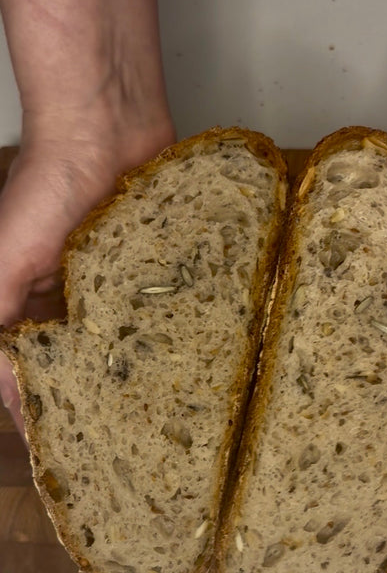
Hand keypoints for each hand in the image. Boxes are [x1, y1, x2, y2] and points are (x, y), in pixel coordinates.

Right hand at [0, 112, 174, 437]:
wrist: (104, 128)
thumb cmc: (45, 190)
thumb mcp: (3, 261)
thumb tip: (3, 387)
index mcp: (26, 302)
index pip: (31, 367)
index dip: (43, 403)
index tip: (65, 444)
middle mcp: (69, 299)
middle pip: (80, 359)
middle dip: (96, 394)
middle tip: (124, 437)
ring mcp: (113, 285)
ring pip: (122, 340)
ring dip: (134, 369)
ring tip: (157, 412)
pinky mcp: (149, 268)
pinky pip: (158, 308)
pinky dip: (166, 332)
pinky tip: (184, 362)